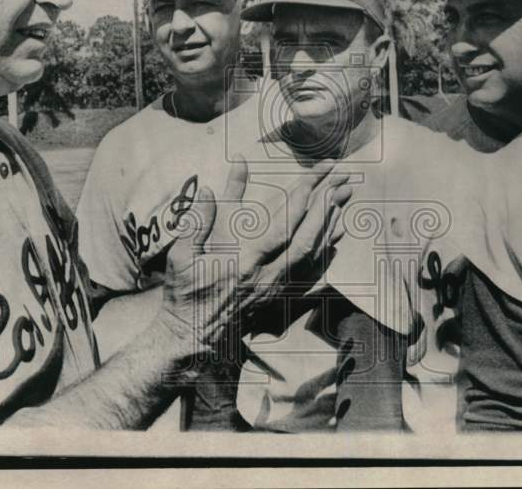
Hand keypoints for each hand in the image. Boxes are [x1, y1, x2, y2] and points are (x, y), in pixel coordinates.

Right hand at [159, 155, 351, 351]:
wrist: (194, 337)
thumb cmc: (186, 294)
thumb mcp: (182, 255)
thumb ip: (198, 220)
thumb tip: (208, 189)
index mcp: (242, 262)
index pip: (278, 230)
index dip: (296, 206)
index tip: (309, 184)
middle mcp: (265, 277)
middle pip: (304, 242)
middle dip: (321, 213)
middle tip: (336, 189)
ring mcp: (275, 290)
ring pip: (311, 259)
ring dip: (326, 231)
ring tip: (340, 206)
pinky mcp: (279, 299)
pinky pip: (310, 277)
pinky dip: (324, 257)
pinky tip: (334, 243)